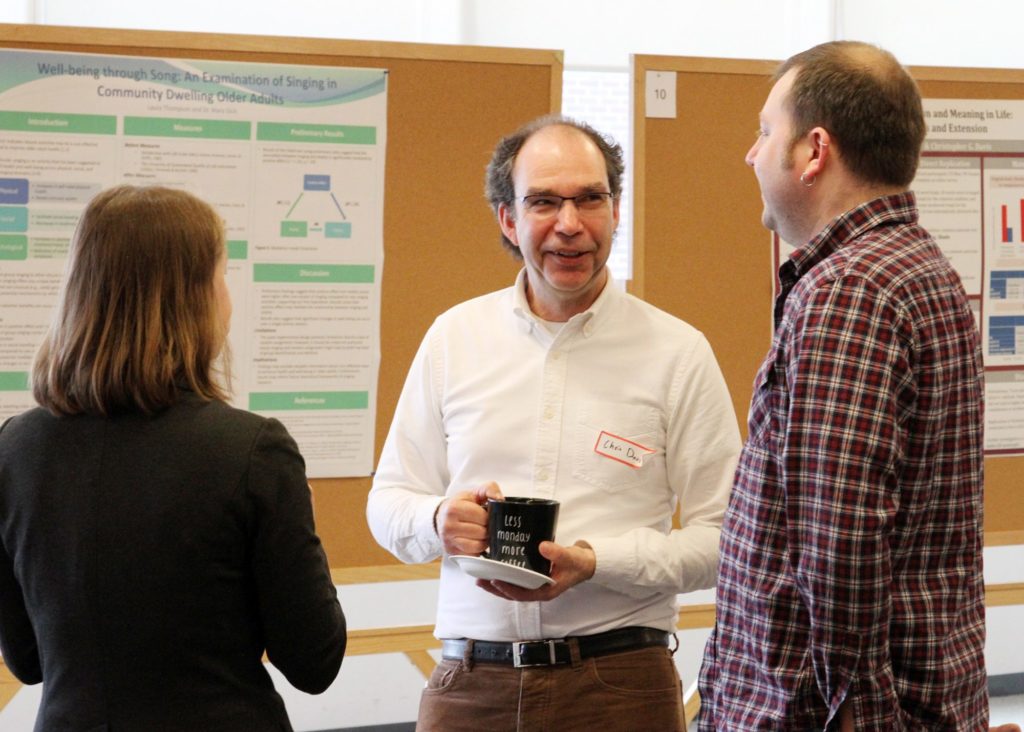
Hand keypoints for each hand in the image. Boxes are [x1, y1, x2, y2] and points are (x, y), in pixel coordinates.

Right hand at [437, 482, 502, 555]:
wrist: (442, 516)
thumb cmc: (460, 504)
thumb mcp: (474, 492)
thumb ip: (489, 489)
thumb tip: (500, 499)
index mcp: (454, 508)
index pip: (482, 517)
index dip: (488, 516)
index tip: (486, 514)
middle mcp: (449, 526)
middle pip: (481, 532)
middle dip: (487, 528)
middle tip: (484, 524)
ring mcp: (449, 541)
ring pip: (478, 545)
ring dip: (484, 540)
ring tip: (481, 532)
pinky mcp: (452, 552)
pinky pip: (473, 555)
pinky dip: (478, 549)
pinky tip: (476, 540)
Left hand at [477, 540, 595, 601]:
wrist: (586, 562)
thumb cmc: (579, 563)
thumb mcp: (570, 557)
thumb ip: (558, 553)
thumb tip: (542, 547)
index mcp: (546, 592)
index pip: (522, 594)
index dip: (507, 589)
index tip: (495, 581)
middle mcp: (538, 590)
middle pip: (512, 593)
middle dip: (495, 588)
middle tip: (479, 580)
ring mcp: (535, 584)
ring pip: (512, 587)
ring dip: (496, 583)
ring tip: (480, 576)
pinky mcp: (533, 575)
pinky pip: (516, 578)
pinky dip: (505, 574)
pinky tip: (495, 567)